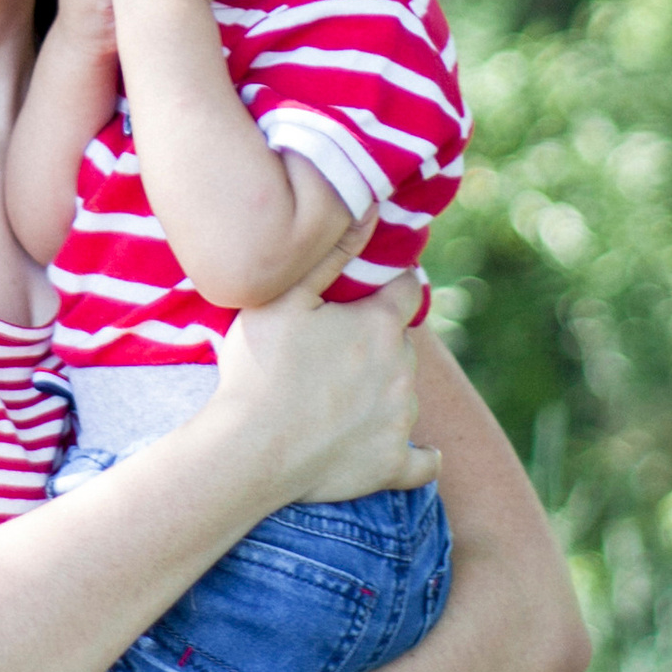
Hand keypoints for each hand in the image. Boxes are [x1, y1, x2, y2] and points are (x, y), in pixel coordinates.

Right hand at [210, 267, 437, 511]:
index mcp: (379, 326)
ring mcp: (400, 420)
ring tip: (338, 402)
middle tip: (334, 352)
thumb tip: (368, 208)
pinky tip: (410, 452)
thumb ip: (329, 253)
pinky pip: (423, 462)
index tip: (370, 292)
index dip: (389, 286)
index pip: (406, 290)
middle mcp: (402, 370)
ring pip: (404, 395)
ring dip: (384, 393)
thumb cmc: (259, 370)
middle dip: (378, 343)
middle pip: (402, 344)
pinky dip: (417, 455)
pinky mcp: (393, 464)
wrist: (249, 450)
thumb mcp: (282, 298)